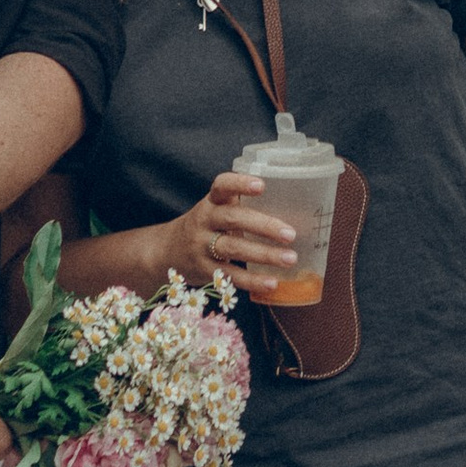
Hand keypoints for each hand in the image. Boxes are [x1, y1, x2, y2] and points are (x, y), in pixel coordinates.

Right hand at [166, 168, 300, 297]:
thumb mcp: (217, 209)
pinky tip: (272, 283)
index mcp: (211, 201)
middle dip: (264, 226)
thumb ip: (244, 207)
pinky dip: (252, 280)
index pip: (221, 185)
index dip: (240, 183)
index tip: (261, 185)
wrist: (166, 251)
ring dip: (264, 254)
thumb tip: (299, 214)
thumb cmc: (207, 226)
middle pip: (233, 218)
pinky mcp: (203, 270)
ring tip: (290, 259)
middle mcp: (204, 220)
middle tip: (291, 234)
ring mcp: (201, 246)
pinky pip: (229, 275)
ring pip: (233, 248)